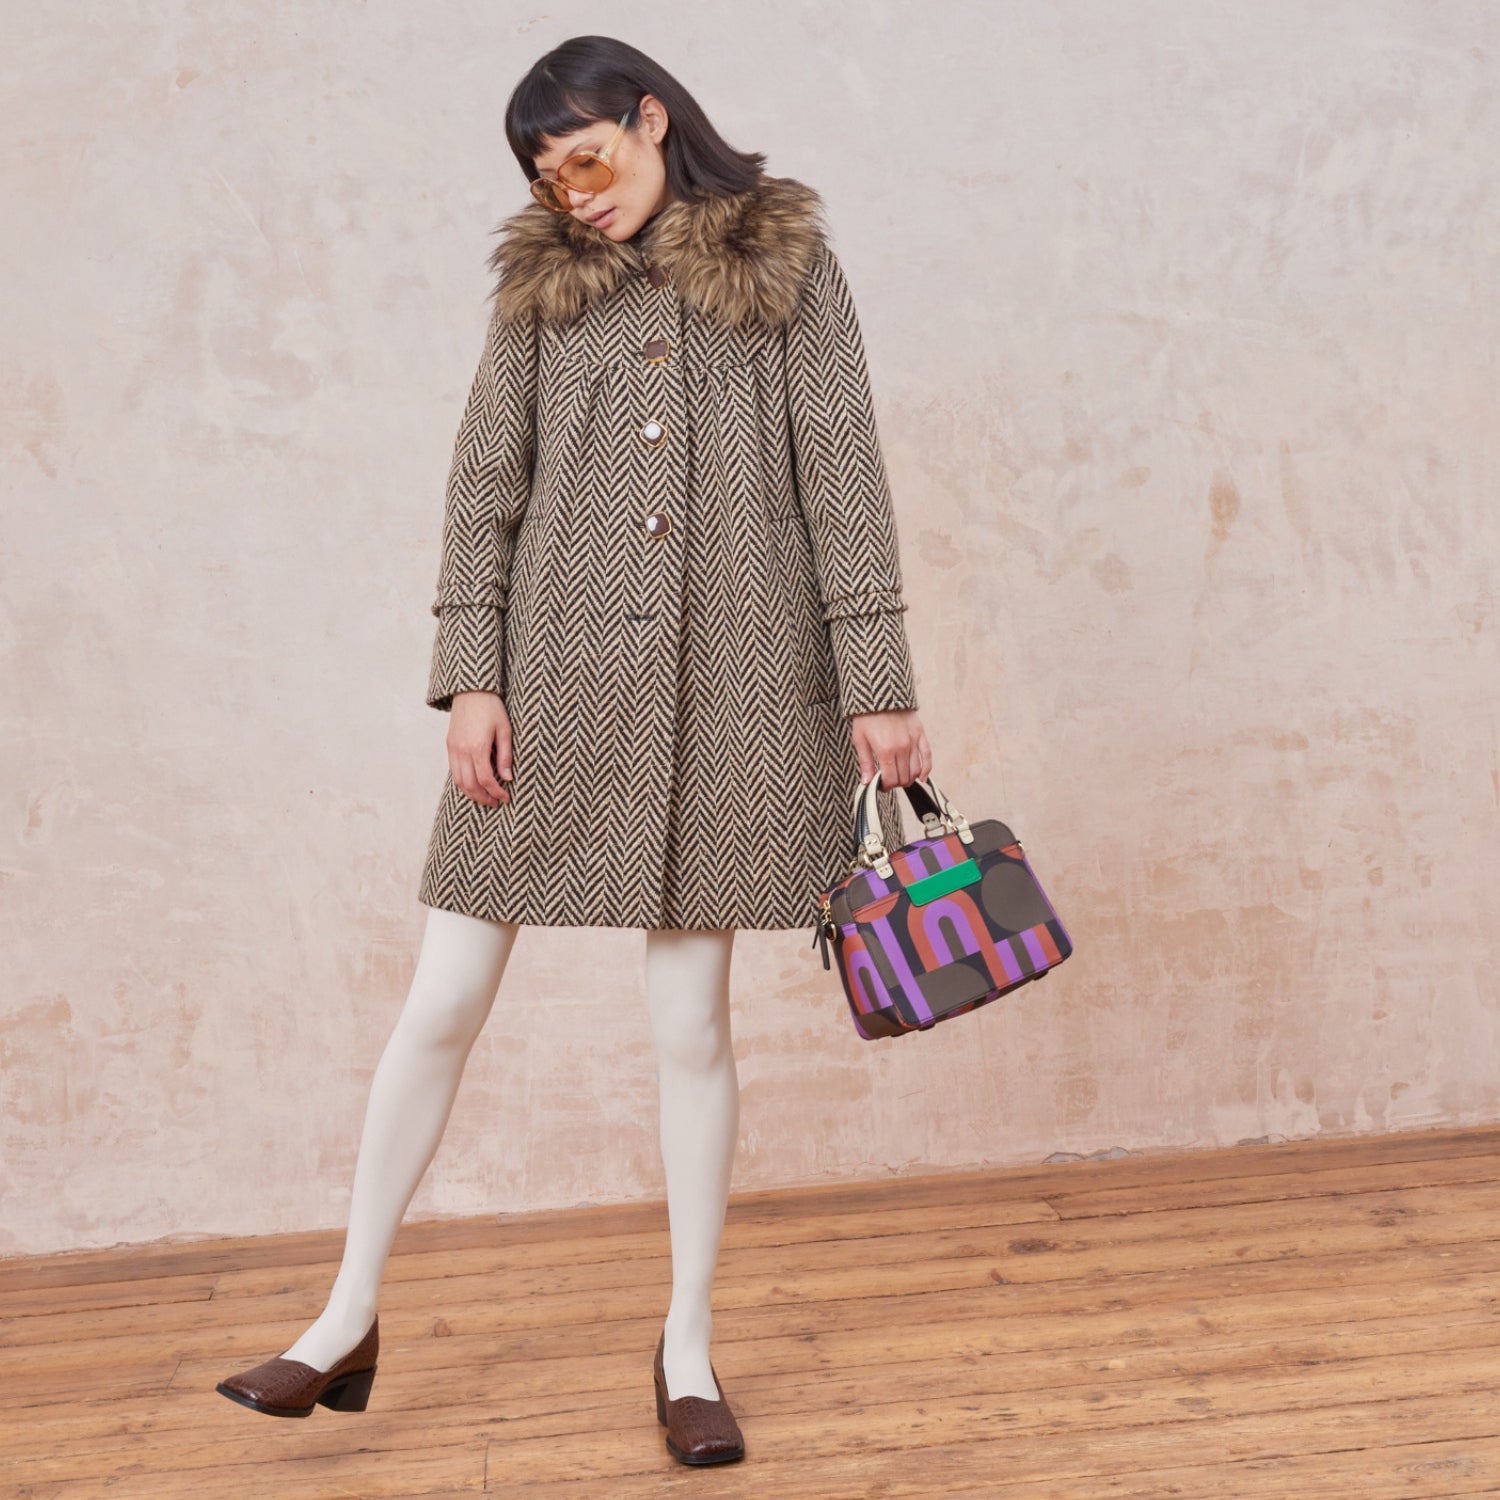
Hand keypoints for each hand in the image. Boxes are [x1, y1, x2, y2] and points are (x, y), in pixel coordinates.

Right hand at [448, 691, 512, 806]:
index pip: (486, 779)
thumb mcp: (505, 730)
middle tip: (495, 803)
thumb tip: (507, 778)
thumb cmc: (491, 708)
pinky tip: (474, 785)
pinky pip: (453, 771)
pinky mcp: (449, 745)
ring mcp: (453, 748)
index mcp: (478, 746)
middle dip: (483, 797)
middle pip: (470, 784)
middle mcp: (462, 750)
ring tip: (485, 798)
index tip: (505, 798)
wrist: (471, 690)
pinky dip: (463, 782)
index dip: (496, 792)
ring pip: (458, 781)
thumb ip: (505, 755)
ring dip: (471, 793)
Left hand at [850, 708, 931, 789]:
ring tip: (900, 777)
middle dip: (896, 783)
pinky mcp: (920, 734)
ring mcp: (913, 741)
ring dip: (909, 778)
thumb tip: (867, 783)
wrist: (879, 694)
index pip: (891, 779)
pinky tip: (922, 777)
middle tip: (888, 780)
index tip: (881, 786)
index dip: (885, 787)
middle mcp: (902, 748)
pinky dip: (926, 769)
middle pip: (904, 777)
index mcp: (885, 750)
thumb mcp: (860, 740)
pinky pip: (927, 756)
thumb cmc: (866, 717)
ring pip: (916, 770)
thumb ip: (865, 763)